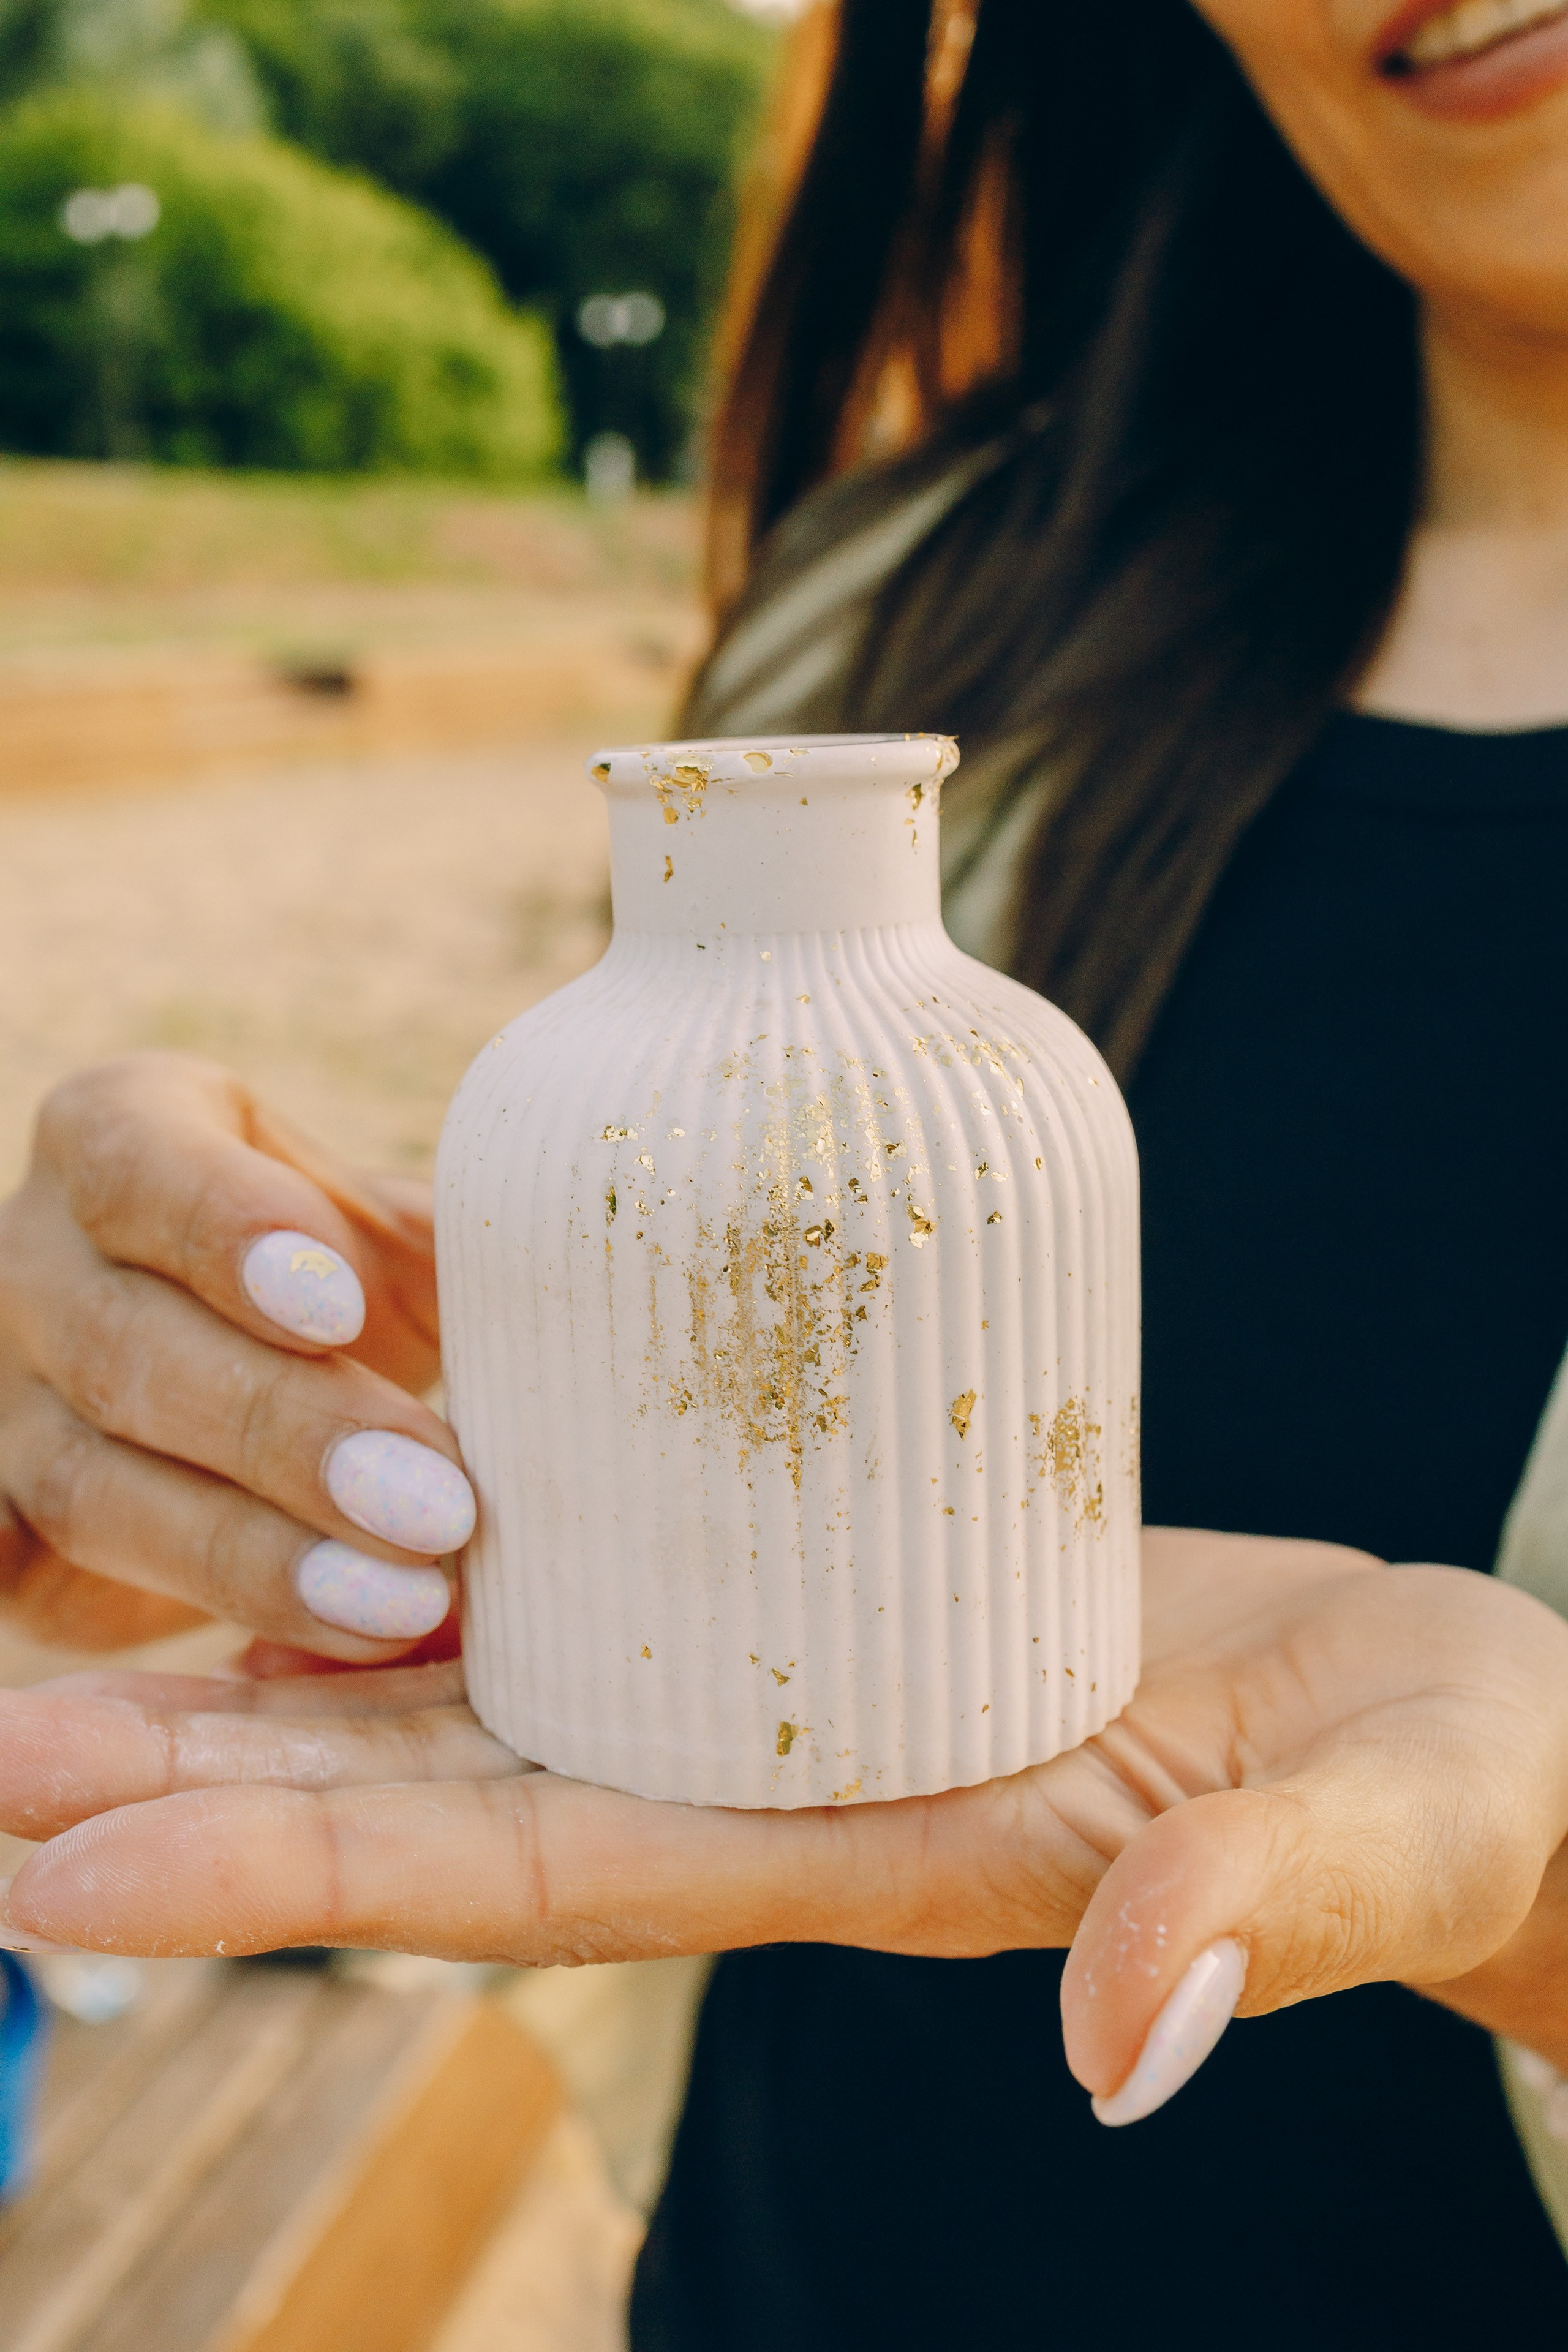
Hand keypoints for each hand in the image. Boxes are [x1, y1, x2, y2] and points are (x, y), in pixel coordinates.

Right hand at [0, 1053, 472, 1659]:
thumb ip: (459, 1240)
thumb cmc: (348, 1274)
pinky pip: (29, 1575)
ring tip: (399, 1602)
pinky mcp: (10, 1527)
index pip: (142, 1167)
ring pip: (94, 1484)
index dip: (230, 1234)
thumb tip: (573, 1283)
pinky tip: (234, 1662)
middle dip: (286, 1433)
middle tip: (434, 1503)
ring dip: (255, 1557)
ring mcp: (6, 1400)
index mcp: (120, 1136)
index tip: (338, 1310)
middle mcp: (35, 1260)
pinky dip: (119, 1619)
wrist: (249, 1353)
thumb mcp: (394, 1227)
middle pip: (129, 1347)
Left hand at [4, 1526, 1567, 2121]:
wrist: (1434, 1723)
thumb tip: (1123, 2037)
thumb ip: (1252, 1920)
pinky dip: (461, 1564)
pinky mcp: (833, 1601)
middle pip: (456, 1795)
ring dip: (292, 1668)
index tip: (80, 1866)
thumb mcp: (1366, 1838)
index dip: (310, 1865)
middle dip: (218, 1784)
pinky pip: (612, 1585)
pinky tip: (338, 1522)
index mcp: (865, 1860)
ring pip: (501, 1690)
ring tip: (88, 1632)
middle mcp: (782, 1790)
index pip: (545, 1878)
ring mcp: (796, 1696)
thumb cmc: (1425, 1780)